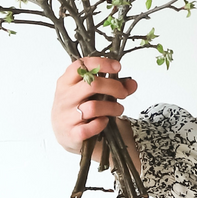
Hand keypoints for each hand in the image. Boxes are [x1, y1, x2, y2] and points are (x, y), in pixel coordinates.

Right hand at [52, 56, 140, 172]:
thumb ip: (114, 86)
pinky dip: (101, 124)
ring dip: (112, 107)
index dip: (101, 63)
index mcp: (66, 82)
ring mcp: (66, 116)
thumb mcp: (92, 93)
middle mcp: (64, 97)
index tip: (117, 67)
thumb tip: (132, 83)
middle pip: (91, 85)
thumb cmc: (79, 108)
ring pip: (93, 107)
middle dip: (114, 87)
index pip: (81, 66)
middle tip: (123, 93)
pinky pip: (90, 127)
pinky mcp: (71, 133)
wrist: (66, 134)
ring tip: (118, 110)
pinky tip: (104, 121)